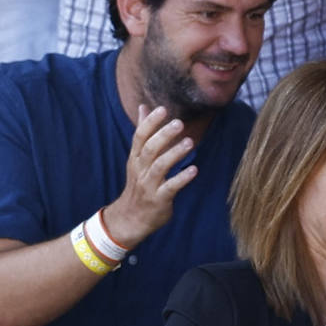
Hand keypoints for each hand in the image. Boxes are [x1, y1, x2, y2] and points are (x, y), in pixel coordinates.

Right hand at [103, 106, 198, 245]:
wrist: (131, 218)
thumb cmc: (139, 184)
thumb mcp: (137, 158)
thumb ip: (143, 134)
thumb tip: (143, 107)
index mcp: (135, 158)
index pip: (140, 136)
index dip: (150, 122)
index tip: (162, 109)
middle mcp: (140, 170)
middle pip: (150, 149)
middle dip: (164, 135)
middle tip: (179, 123)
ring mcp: (149, 185)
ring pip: (160, 166)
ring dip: (175, 153)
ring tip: (190, 142)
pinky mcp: (159, 199)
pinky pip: (170, 187)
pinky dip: (182, 178)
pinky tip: (194, 170)